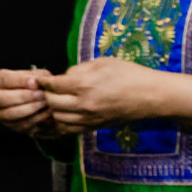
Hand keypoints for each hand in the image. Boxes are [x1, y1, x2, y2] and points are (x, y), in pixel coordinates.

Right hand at [0, 67, 66, 137]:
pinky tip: (47, 112)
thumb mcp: (35, 75)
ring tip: (45, 103)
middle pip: (4, 99)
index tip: (35, 83)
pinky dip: (36, 119)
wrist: (36, 100)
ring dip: (31, 108)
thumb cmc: (33, 84)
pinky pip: (21, 124)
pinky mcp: (10, 125)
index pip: (4, 79)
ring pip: (11, 114)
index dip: (20, 81)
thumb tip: (37, 81)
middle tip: (41, 94)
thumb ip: (37, 76)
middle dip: (24, 97)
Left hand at [42, 58, 191, 132]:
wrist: (152, 96)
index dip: (43, 81)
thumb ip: (79, 69)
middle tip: (48, 89)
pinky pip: (69, 128)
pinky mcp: (94, 127)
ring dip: (53, 109)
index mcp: (85, 84)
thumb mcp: (102, 63)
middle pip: (51, 102)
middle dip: (46, 94)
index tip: (39, 79)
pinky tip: (65, 113)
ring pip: (57, 117)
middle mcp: (84, 104)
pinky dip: (62, 121)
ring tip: (57, 100)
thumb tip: (63, 77)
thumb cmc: (130, 75)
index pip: (52, 85)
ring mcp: (89, 118)